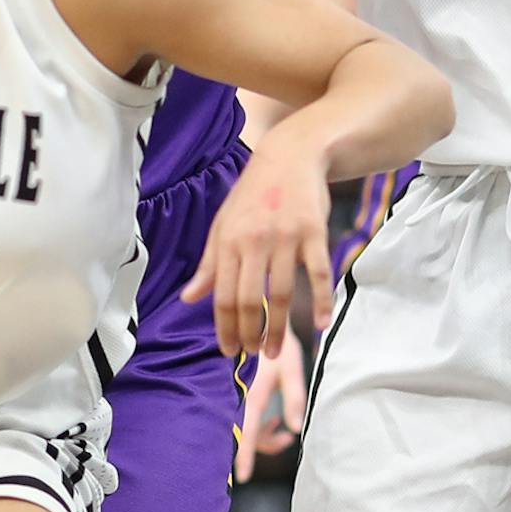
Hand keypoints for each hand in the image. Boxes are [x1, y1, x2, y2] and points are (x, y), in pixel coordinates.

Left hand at [182, 133, 332, 357]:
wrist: (290, 155)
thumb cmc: (253, 194)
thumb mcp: (223, 225)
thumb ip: (209, 265)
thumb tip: (189, 298)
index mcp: (229, 242)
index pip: (223, 296)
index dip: (225, 327)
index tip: (228, 350)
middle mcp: (255, 241)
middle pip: (251, 300)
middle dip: (250, 334)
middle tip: (254, 356)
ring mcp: (286, 237)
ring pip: (281, 293)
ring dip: (280, 328)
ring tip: (276, 351)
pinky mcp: (313, 232)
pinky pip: (318, 273)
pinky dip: (321, 301)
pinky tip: (320, 324)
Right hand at [233, 325, 307, 479]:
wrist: (256, 318)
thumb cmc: (277, 341)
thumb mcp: (291, 367)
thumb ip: (295, 398)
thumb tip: (297, 428)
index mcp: (250, 394)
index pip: (245, 432)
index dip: (243, 456)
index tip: (241, 478)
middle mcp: (237, 398)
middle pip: (244, 435)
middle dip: (264, 444)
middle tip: (285, 439)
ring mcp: (234, 397)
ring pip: (244, 429)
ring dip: (264, 435)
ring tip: (283, 428)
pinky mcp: (236, 394)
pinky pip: (243, 419)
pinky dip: (259, 425)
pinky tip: (274, 418)